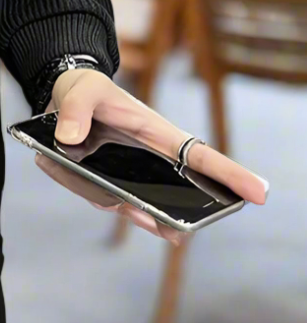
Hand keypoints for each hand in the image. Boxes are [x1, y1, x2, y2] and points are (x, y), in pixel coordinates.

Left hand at [34, 69, 267, 245]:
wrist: (65, 96)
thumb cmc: (86, 90)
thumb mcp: (81, 91)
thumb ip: (76, 110)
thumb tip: (69, 138)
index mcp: (158, 134)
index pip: (201, 157)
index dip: (231, 176)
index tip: (258, 194)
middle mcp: (150, 160)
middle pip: (178, 194)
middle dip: (178, 216)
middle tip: (175, 232)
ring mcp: (130, 174)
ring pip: (140, 205)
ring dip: (135, 213)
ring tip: (127, 211)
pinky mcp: (108, 182)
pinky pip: (106, 198)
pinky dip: (98, 198)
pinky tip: (88, 188)